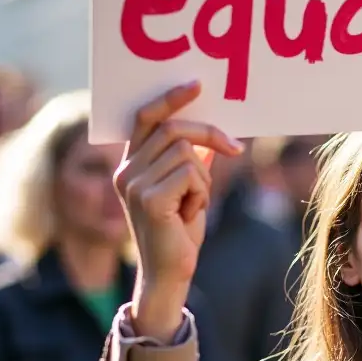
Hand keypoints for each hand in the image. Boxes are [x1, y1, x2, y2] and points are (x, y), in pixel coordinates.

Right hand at [114, 82, 241, 339]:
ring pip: (187, 154)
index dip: (170, 98)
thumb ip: (192, 162)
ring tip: (195, 204)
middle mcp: (125, 171)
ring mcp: (134, 184)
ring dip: (205, 179)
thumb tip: (211, 140)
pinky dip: (202, 194)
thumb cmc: (180, 233)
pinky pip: (191, 174)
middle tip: (236, 148)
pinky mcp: (149, 199)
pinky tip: (191, 215)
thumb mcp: (189, 191)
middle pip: (173, 129)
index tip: (197, 85)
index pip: (145, 117)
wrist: (170, 274)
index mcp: (130, 165)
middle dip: (210, 135)